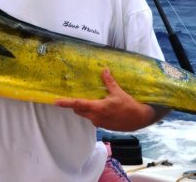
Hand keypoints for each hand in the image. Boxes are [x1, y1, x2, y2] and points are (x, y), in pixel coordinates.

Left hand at [55, 68, 169, 131]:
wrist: (139, 119)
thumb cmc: (129, 105)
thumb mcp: (118, 92)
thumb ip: (109, 82)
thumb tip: (104, 70)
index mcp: (98, 108)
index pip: (78, 104)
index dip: (66, 103)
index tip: (56, 102)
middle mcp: (96, 117)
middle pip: (79, 110)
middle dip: (76, 104)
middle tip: (76, 96)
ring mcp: (99, 123)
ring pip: (86, 115)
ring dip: (86, 108)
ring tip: (93, 100)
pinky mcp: (104, 126)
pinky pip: (94, 118)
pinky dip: (94, 112)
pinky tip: (103, 107)